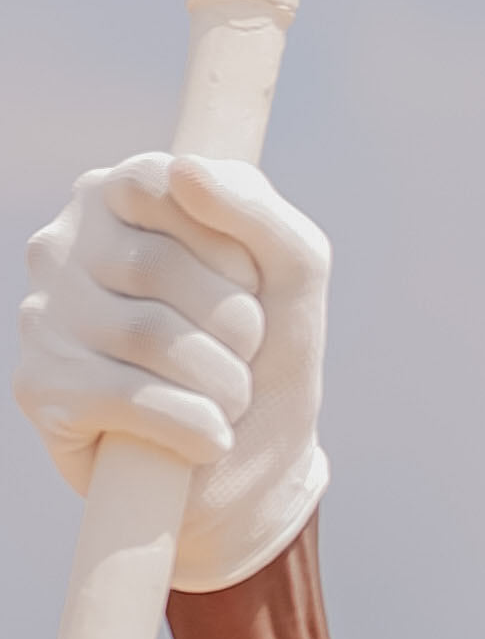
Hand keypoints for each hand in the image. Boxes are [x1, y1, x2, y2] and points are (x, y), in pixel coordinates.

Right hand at [13, 152, 328, 587]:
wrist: (248, 469)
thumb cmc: (266, 355)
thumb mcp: (293, 271)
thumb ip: (258, 208)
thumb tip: (184, 169)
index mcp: (119, 195)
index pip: (166, 180)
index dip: (231, 245)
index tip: (253, 285)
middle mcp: (64, 244)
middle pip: (160, 265)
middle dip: (237, 323)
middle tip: (246, 357)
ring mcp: (43, 315)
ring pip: (147, 334)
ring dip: (222, 383)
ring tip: (231, 402)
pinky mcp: (39, 386)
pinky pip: (127, 397)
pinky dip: (193, 426)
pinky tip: (207, 439)